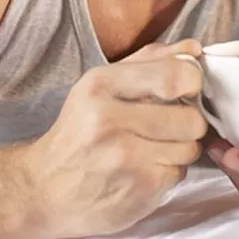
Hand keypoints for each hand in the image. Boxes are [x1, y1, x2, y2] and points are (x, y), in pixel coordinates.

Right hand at [26, 39, 208, 238]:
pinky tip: (144, 170)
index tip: (186, 90)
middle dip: (189, 122)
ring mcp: (124, 158)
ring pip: (189, 148)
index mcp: (100, 84)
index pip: (175, 76)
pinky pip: (179, 174)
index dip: (192, 83)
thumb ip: (149, 60)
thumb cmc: (79, 132)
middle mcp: (108, 120)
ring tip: (153, 148)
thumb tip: (194, 48)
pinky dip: (168, 173)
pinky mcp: (136, 190)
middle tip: (170, 125)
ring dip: (180, 149)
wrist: (44, 189)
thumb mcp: (102, 85)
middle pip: (191, 118)